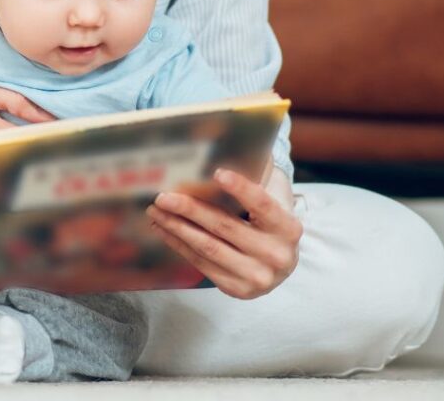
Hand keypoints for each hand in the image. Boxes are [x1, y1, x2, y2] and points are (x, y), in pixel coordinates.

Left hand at [146, 165, 302, 299]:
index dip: (241, 188)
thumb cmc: (269, 221)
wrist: (281, 263)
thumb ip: (253, 179)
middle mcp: (276, 255)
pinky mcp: (238, 289)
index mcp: (288, 228)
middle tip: (163, 196)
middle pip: (225, 226)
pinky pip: (203, 263)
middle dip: (190, 209)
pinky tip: (164, 230)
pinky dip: (180, 245)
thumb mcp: (271, 200)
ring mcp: (257, 277)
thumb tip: (215, 153)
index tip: (217, 172)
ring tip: (156, 212)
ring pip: (208, 247)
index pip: (262, 204)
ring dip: (177, 228)